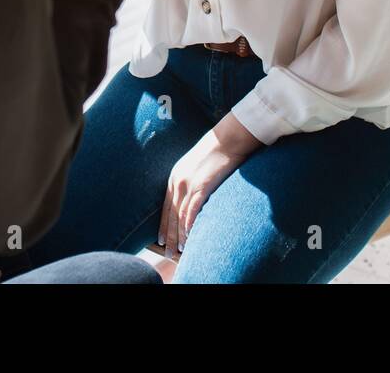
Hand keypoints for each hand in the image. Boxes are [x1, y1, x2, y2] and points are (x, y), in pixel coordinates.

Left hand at [157, 114, 261, 258]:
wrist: (228, 138)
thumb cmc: (218, 151)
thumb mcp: (198, 166)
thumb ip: (193, 181)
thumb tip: (196, 197)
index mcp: (175, 176)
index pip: (166, 206)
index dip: (163, 224)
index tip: (160, 239)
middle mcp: (178, 181)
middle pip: (170, 214)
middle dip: (168, 235)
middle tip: (167, 252)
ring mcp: (188, 184)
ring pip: (180, 216)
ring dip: (179, 235)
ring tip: (179, 250)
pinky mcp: (201, 186)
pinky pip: (192, 211)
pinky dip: (189, 226)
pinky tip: (190, 237)